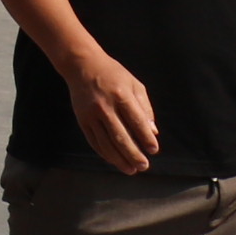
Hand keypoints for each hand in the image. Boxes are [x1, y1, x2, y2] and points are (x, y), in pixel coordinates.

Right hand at [66, 50, 159, 173]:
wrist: (82, 65)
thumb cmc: (113, 74)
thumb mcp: (134, 84)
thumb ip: (145, 108)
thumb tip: (153, 132)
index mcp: (121, 95)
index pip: (136, 122)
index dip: (146, 138)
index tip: (154, 150)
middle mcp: (105, 106)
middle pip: (121, 137)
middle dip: (134, 154)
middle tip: (144, 166)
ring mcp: (91, 114)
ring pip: (106, 143)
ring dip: (119, 159)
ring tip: (131, 169)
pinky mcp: (82, 120)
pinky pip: (94, 141)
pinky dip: (105, 154)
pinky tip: (115, 161)